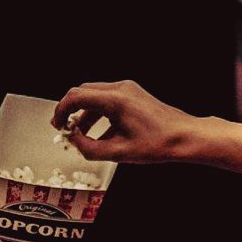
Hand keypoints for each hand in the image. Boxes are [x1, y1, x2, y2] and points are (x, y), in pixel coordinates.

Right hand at [51, 80, 201, 162]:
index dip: (61, 111)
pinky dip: (98, 112)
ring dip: (84, 112)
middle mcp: (120, 89)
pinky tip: (98, 133)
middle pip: (82, 92)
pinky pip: (107, 99)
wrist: (184, 137)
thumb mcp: (118, 153)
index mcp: (115, 100)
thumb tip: (73, 140)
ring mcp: (128, 89)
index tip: (57, 124)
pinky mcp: (133, 94)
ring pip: (94, 95)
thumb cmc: (157, 144)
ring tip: (79, 133)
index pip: (75, 97)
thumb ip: (89, 148)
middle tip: (63, 127)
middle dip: (70, 110)